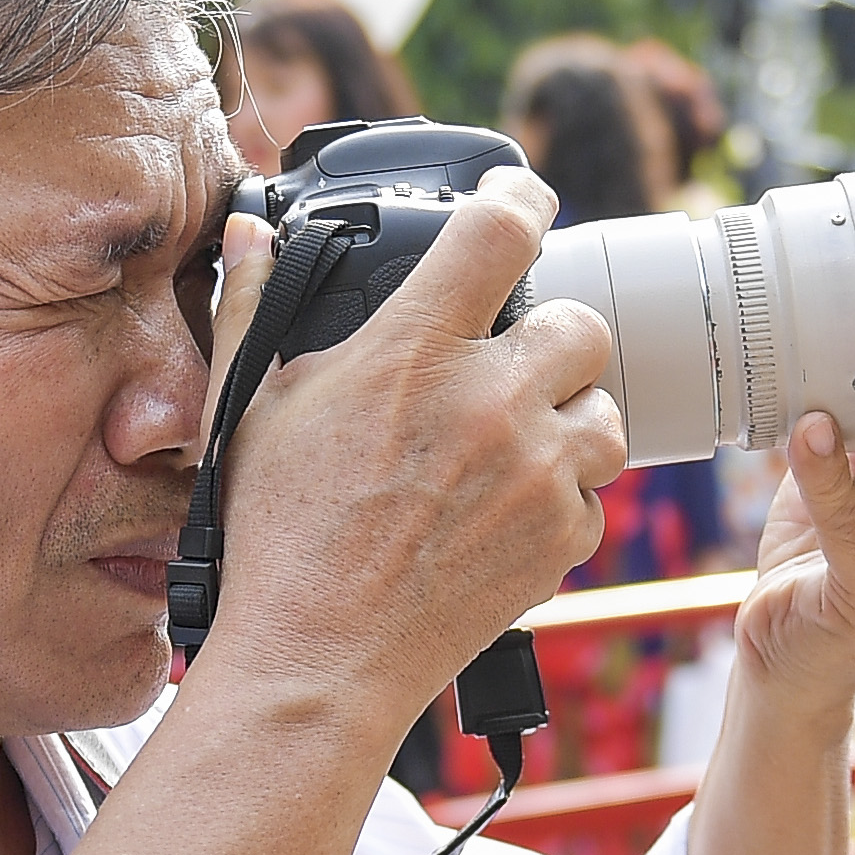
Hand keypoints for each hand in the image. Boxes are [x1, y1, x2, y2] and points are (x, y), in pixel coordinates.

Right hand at [194, 166, 627, 743]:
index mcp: (412, 350)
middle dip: (549, 341)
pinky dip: (558, 502)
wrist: (321, 657)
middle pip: (580, 323)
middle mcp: (489, 400)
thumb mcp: (252, 410)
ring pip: (605, 412)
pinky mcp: (562, 538)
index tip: (518, 199)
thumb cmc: (279, 537)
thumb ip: (256, 306)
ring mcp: (536, 471)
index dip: (519, 197)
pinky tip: (499, 517)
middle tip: (508, 371)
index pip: (500, 230)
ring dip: (567, 423)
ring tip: (510, 450)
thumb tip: (250, 233)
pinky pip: (594, 495)